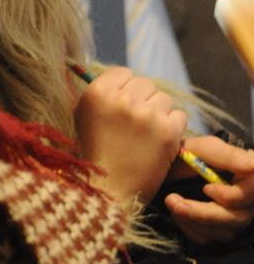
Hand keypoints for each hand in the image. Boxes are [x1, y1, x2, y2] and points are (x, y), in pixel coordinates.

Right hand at [74, 66, 186, 205]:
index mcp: (98, 93)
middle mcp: (122, 99)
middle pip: (146, 84)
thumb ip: (98, 94)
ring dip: (160, 113)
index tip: (125, 107)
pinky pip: (180, 116)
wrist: (109, 190)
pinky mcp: (167, 131)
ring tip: (149, 133)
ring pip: (164, 98)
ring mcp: (146, 114)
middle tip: (138, 123)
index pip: (124, 73)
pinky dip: (173, 127)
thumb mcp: (83, 116)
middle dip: (144, 101)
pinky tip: (161, 140)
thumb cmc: (95, 153)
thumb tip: (117, 77)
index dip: (126, 89)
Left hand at [165, 135, 253, 243]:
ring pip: (225, 232)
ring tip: (171, 202)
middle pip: (239, 218)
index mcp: (247, 178)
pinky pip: (210, 240)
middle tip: (173, 199)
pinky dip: (190, 229)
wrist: (164, 170)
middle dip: (204, 212)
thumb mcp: (205, 149)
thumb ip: (230, 156)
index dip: (232, 197)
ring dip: (194, 220)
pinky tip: (176, 214)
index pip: (253, 194)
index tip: (207, 189)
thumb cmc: (187, 155)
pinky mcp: (217, 231)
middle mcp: (245, 201)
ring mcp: (232, 218)